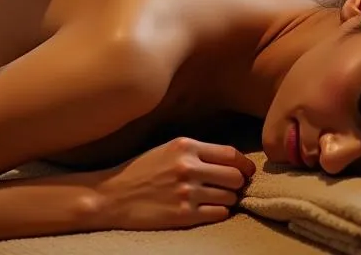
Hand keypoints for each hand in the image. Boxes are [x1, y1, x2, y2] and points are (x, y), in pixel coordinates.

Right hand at [90, 137, 255, 230]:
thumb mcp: (168, 149)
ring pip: (229, 197)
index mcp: (185, 145)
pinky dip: (219, 212)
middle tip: (232, 187)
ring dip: (228, 199)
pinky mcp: (184, 215)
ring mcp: (186, 192)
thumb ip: (197, 152)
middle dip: (238, 183)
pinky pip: (219, 214)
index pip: (230, 153)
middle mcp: (188, 167)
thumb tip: (231, 161)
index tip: (247, 170)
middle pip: (236, 176)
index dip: (244, 164)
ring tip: (217, 198)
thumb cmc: (141, 170)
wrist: (113, 195)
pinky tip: (208, 209)